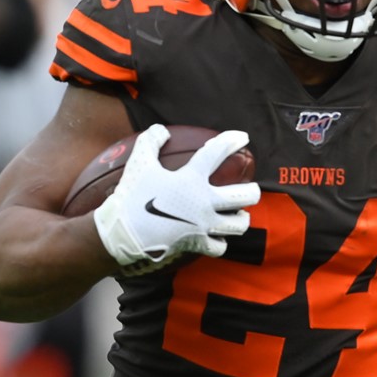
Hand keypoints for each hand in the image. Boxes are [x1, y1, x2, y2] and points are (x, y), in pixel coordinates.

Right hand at [93, 124, 259, 274]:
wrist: (124, 233)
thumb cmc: (131, 196)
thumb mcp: (138, 164)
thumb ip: (150, 142)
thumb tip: (160, 130)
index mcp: (191, 179)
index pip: (216, 153)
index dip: (231, 142)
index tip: (243, 137)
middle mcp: (204, 202)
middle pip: (244, 196)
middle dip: (252, 191)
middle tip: (251, 189)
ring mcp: (203, 225)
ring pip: (238, 224)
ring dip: (241, 218)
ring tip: (239, 214)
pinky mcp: (197, 244)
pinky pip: (219, 246)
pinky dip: (221, 242)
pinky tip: (218, 237)